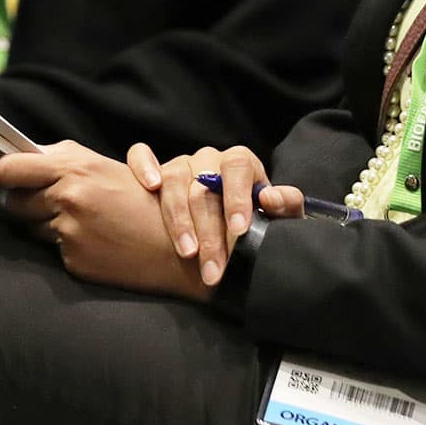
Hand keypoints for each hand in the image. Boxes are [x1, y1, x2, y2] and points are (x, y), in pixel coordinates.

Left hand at [0, 141, 214, 300]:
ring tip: (82, 223)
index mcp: (75, 168)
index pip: (10, 169)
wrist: (178, 245)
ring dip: (46, 226)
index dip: (8, 174)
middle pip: (13, 201)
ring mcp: (68, 231)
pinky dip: (68, 248)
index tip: (12, 178)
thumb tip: (30, 157)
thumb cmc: (146, 201)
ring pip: (32, 228)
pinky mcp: (73, 259)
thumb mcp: (108, 168)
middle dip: (24, 203)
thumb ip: (66, 160)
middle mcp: (68, 197)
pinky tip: (95, 243)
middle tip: (46, 204)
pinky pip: (54, 251)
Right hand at [126, 143, 296, 286]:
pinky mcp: (156, 170)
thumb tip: (271, 198)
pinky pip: (140, 155)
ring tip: (187, 252)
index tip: (239, 229)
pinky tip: (150, 187)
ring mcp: (181, 164)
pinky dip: (143, 166)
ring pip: (174, 179)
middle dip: (210, 232)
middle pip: (204, 186)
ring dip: (178, 218)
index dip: (237, 197)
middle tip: (213, 269)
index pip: (238, 168)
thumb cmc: (255, 221)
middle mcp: (209, 160)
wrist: (231, 228)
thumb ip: (285, 206)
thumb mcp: (277, 216)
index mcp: (240, 163)